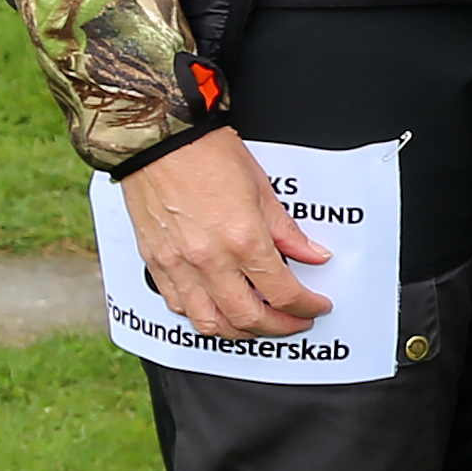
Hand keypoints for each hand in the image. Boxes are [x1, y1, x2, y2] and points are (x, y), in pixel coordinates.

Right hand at [119, 126, 333, 339]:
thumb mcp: (262, 187)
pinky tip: (218, 308)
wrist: (157, 138)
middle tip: (295, 322)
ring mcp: (178, 265)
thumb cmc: (206, 153)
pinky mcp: (155, 262)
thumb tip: (313, 255)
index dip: (306, 307)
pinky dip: (202, 315)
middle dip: (278, 327)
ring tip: (259, 323)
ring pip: (209, 323)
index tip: (316, 306)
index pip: (283, 293)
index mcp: (242, 239)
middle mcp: (209, 259)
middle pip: (248, 318)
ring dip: (239, 332)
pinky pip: (178, 305)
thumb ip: (287, 231)